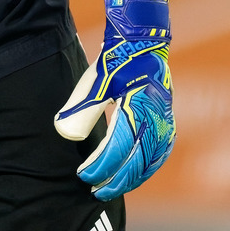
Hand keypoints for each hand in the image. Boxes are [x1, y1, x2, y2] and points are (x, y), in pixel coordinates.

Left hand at [54, 0, 174, 200]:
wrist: (141, 41)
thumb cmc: (115, 60)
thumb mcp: (94, 80)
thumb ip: (81, 108)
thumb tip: (63, 133)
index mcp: (136, 109)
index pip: (117, 149)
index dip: (100, 166)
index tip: (83, 175)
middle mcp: (154, 119)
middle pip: (136, 162)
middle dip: (115, 179)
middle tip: (94, 190)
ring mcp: (164, 121)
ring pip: (150, 161)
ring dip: (131, 178)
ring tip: (111, 187)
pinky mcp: (166, 120)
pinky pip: (159, 153)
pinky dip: (146, 168)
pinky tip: (134, 174)